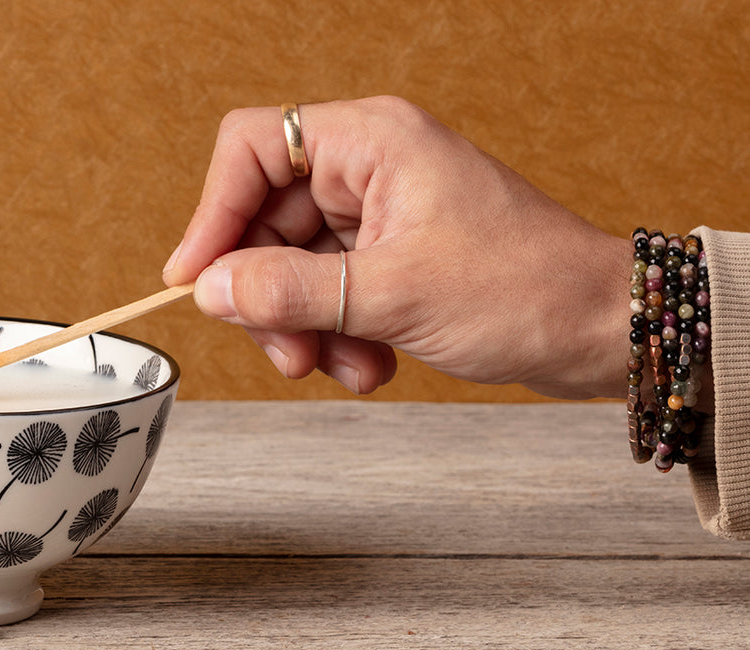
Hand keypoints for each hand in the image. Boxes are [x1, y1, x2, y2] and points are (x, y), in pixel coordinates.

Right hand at [162, 96, 629, 399]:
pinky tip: (370, 365)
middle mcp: (367, 167)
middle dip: (269, 296)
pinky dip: (336, 335)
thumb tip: (211, 289)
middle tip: (286, 353)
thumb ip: (291, 290)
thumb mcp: (393, 293)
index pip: (252, 148)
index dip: (212, 213)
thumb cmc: (525, 288)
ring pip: (293, 267)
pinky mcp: (389, 257)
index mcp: (370, 140)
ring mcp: (378, 214)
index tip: (194, 281)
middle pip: (264, 220)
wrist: (597, 329)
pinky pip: (327, 292)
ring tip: (345, 366)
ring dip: (306, 328)